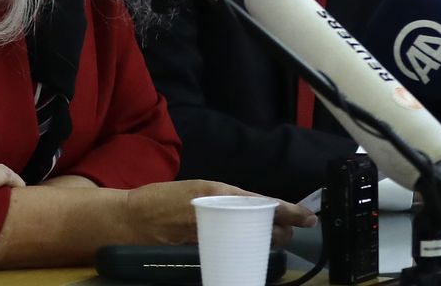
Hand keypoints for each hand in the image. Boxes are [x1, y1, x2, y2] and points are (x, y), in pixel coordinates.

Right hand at [123, 180, 316, 247]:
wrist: (132, 219)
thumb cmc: (161, 199)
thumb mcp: (196, 190)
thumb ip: (222, 197)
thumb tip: (252, 205)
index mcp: (216, 191)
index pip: (262, 203)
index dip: (289, 212)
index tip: (308, 218)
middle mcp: (217, 211)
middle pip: (263, 225)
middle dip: (280, 230)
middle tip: (286, 230)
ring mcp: (212, 233)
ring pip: (252, 239)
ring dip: (266, 239)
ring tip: (272, 237)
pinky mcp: (205, 250)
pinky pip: (234, 249)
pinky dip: (246, 248)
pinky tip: (249, 248)